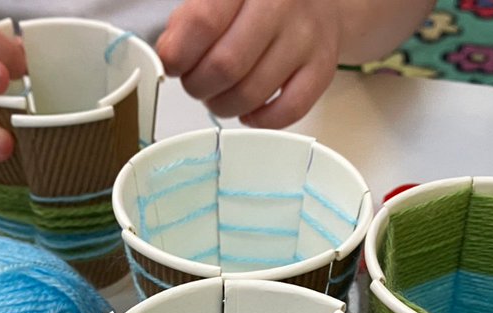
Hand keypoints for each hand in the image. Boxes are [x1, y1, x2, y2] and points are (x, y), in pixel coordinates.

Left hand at [156, 0, 341, 128]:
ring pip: (252, 93)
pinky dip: (260, 120)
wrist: (319, 0)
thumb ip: (189, 21)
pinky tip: (249, 111)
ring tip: (219, 96)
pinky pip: (289, 110)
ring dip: (224, 105)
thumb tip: (169, 56)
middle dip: (198, 85)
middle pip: (225, 65)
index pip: (202, 23)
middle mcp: (280, 5)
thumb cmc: (258, 2)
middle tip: (196, 83)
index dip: (178, 54)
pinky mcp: (323, 68)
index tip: (173, 64)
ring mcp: (305, 38)